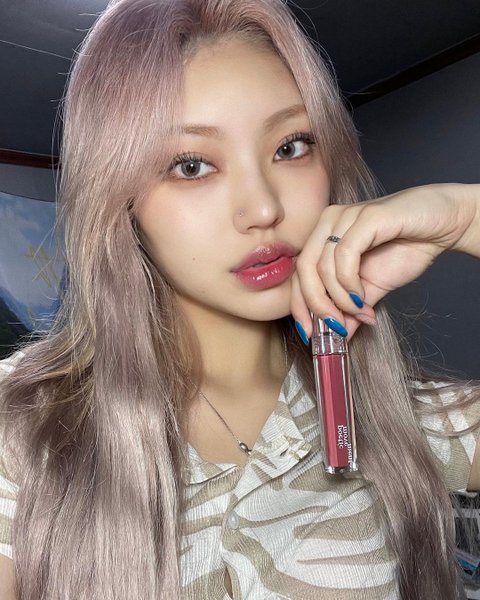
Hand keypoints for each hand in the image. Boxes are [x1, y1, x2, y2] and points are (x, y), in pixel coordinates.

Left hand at [290, 183, 478, 340]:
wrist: (446, 223)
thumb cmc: (409, 247)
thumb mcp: (374, 287)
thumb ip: (352, 309)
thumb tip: (338, 336)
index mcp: (325, 235)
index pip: (299, 273)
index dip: (299, 306)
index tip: (309, 333)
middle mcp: (329, 221)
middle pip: (304, 270)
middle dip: (316, 306)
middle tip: (335, 328)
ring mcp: (346, 216)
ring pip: (323, 266)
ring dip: (339, 299)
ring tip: (360, 312)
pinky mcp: (367, 216)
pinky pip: (345, 255)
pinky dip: (349, 284)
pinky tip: (363, 298)